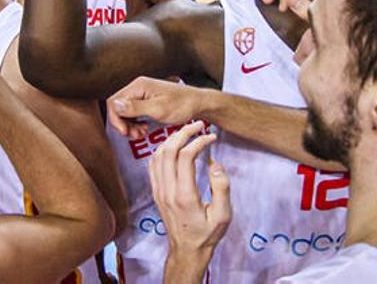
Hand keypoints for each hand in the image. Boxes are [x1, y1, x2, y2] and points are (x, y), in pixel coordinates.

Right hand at [107, 77, 206, 138]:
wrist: (198, 104)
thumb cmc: (182, 105)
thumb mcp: (158, 109)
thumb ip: (135, 107)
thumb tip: (115, 105)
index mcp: (139, 86)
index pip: (114, 102)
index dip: (116, 119)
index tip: (126, 132)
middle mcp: (138, 87)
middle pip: (118, 107)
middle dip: (124, 123)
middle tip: (135, 135)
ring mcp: (142, 93)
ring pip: (125, 111)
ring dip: (130, 125)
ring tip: (141, 134)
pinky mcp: (147, 100)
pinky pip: (134, 112)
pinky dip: (136, 123)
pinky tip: (144, 129)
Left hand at [150, 122, 229, 272]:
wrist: (187, 250)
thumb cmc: (207, 234)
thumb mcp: (223, 215)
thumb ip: (221, 188)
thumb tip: (215, 164)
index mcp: (184, 195)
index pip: (185, 157)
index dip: (198, 141)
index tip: (211, 137)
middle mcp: (167, 191)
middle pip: (168, 150)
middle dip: (183, 133)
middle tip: (197, 125)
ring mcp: (158, 191)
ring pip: (157, 155)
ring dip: (171, 139)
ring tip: (187, 132)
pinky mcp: (156, 192)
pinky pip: (153, 165)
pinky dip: (162, 150)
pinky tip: (173, 146)